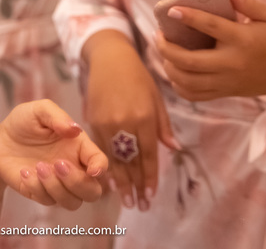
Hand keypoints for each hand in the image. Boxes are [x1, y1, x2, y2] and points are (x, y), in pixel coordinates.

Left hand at [0, 100, 107, 209]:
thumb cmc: (24, 121)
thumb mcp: (39, 110)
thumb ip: (57, 116)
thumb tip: (75, 129)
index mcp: (79, 148)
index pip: (100, 163)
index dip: (100, 168)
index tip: (91, 169)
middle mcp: (73, 168)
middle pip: (92, 192)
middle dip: (78, 183)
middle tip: (58, 164)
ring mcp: (57, 184)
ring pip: (72, 202)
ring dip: (57, 188)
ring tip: (38, 166)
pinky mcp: (39, 193)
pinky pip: (46, 201)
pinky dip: (36, 187)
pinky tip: (24, 171)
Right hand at [82, 30, 177, 211]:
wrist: (109, 58)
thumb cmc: (138, 76)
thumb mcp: (157, 97)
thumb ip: (163, 125)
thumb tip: (174, 148)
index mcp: (143, 117)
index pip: (149, 155)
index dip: (150, 177)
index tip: (152, 196)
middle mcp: (124, 123)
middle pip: (131, 162)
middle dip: (136, 186)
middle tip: (140, 206)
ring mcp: (105, 123)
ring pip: (114, 159)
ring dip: (121, 182)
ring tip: (127, 200)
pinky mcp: (92, 122)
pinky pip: (100, 150)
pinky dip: (106, 166)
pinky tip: (110, 180)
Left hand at [155, 0, 265, 113]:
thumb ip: (249, 3)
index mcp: (242, 40)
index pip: (211, 27)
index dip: (189, 17)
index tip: (171, 10)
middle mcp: (232, 63)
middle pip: (190, 61)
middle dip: (167, 48)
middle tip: (159, 35)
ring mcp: (227, 81)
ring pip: (188, 82)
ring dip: (169, 67)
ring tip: (164, 52)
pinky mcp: (225, 93)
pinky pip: (195, 96)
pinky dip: (179, 86)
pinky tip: (174, 72)